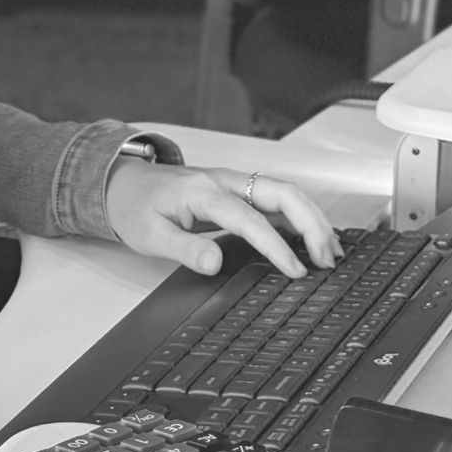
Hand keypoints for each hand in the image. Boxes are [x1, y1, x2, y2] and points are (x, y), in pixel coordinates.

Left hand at [104, 158, 341, 279]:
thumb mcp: (149, 235)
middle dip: (311, 223)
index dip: (275, 245)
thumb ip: (184, 249)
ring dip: (312, 218)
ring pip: (285, 192)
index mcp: (202, 191)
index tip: (295, 269)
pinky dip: (301, 216)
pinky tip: (312, 237)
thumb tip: (215, 262)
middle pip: (281, 192)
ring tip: (330, 252)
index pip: (249, 218)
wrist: (122, 182)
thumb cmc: (134, 206)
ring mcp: (233, 183)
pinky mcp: (237, 190)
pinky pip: (277, 199)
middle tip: (326, 258)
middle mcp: (224, 181)